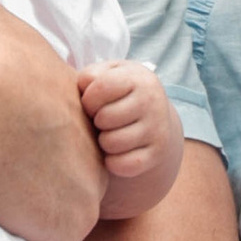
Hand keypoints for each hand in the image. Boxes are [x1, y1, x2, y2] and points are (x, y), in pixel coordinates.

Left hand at [79, 59, 182, 191]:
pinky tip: (116, 153)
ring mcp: (157, 129)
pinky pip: (123, 165)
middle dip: (96, 122)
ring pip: (112, 143)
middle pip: (104, 117)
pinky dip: (113, 163)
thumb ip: (90, 77)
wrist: (156, 119)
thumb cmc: (119, 94)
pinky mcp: (157, 155)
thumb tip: (83, 89)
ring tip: (109, 134)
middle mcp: (152, 102)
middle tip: (102, 121)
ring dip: (103, 142)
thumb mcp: (107, 76)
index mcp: (138, 79)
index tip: (92, 103)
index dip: (88, 99)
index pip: (101, 87)